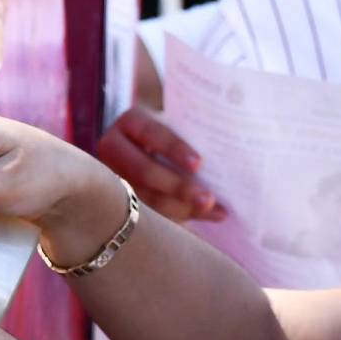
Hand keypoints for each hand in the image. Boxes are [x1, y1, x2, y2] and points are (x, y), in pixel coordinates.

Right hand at [92, 106, 224, 223]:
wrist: (149, 147)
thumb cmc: (174, 132)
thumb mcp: (177, 126)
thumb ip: (193, 135)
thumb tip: (227, 159)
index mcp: (129, 123)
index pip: (150, 132)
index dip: (174, 148)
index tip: (198, 164)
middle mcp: (112, 149)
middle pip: (143, 170)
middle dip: (178, 186)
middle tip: (207, 198)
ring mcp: (113, 177)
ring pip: (144, 198)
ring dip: (180, 207)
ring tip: (210, 210)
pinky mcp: (119, 200)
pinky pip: (147, 214)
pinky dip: (179, 216)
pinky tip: (204, 216)